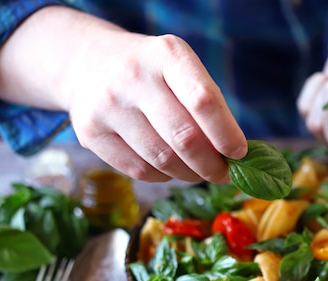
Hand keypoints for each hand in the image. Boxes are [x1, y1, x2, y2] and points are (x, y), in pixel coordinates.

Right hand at [0, 6, 246, 183]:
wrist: (88, 64)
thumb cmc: (151, 72)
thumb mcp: (180, 68)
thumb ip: (207, 105)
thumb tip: (235, 157)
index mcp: (167, 55)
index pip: (204, 101)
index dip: (226, 135)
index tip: (239, 153)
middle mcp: (134, 77)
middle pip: (184, 138)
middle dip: (211, 165)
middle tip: (223, 174)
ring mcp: (108, 106)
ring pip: (162, 160)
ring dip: (189, 174)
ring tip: (198, 172)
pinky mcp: (91, 133)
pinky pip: (139, 171)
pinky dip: (163, 177)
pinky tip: (169, 168)